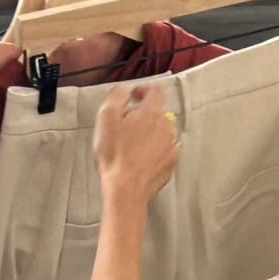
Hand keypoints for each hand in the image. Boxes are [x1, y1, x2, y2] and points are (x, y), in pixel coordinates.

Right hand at [93, 83, 179, 209]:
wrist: (126, 189)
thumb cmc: (114, 154)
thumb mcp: (107, 117)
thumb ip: (117, 96)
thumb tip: (125, 90)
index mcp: (152, 112)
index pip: (156, 90)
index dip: (144, 90)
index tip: (133, 97)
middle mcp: (167, 126)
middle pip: (158, 112)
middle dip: (144, 115)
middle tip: (127, 127)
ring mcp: (172, 146)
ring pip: (163, 131)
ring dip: (151, 133)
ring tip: (134, 146)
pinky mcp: (172, 163)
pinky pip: (165, 150)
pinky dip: (156, 150)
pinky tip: (142, 159)